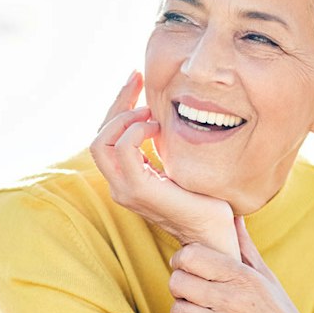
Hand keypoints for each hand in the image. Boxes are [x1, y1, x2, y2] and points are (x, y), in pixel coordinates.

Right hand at [90, 72, 237, 254]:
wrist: (215, 235)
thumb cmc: (205, 202)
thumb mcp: (180, 165)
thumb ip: (165, 146)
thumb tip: (168, 112)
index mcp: (126, 177)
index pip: (106, 136)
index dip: (118, 105)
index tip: (137, 79)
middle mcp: (119, 185)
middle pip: (98, 135)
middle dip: (117, 102)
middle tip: (137, 78)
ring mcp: (125, 190)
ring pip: (101, 142)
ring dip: (124, 118)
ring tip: (150, 111)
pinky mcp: (140, 191)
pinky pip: (123, 151)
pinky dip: (135, 131)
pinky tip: (156, 125)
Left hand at [169, 217, 313, 312]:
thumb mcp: (268, 280)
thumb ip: (245, 249)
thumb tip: (234, 217)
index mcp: (244, 278)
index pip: (192, 256)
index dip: (181, 259)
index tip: (185, 265)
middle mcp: (234, 301)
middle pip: (179, 282)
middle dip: (179, 285)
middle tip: (189, 291)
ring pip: (177, 310)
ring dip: (181, 311)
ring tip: (195, 312)